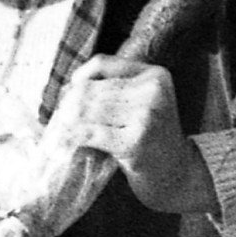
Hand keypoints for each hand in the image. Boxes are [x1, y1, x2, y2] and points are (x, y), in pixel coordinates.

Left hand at [48, 57, 213, 219]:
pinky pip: (91, 133)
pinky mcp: (135, 142)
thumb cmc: (151, 137)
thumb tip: (69, 86)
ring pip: (88, 110)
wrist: (176, 173)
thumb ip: (114, 85)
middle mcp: (154, 91)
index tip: (68, 95)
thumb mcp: (143, 101)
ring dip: (67, 122)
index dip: (78, 78)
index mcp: (156, 75)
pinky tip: (65, 143)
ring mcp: (147, 116)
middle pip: (92, 89)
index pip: (102, 63)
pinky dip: (73, 138)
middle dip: (68, 104)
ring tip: (60, 131)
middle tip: (59, 119)